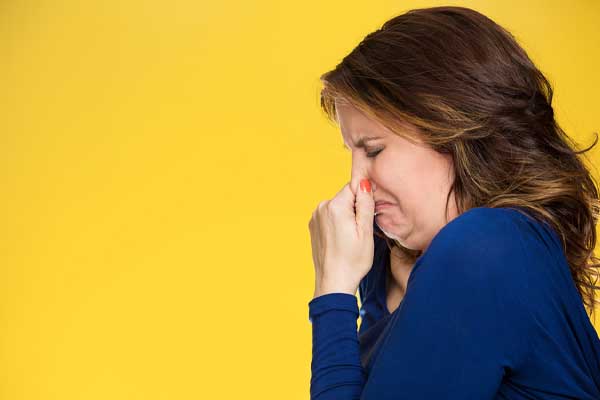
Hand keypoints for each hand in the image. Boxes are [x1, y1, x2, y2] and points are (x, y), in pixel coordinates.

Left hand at [308, 178, 375, 298]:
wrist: (334, 283)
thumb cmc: (353, 261)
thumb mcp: (366, 231)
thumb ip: (365, 203)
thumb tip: (364, 182)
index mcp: (335, 206)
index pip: (355, 186)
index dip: (365, 199)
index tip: (367, 216)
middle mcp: (321, 207)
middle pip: (346, 196)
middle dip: (355, 208)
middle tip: (360, 231)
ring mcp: (315, 217)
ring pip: (338, 206)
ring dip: (346, 216)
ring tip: (350, 238)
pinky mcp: (313, 227)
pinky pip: (330, 216)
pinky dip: (337, 223)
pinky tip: (341, 240)